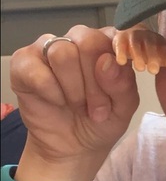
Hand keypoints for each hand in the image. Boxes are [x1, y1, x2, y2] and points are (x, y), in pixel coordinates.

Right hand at [10, 25, 139, 180]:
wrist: (73, 146)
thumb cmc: (103, 121)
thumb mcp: (124, 108)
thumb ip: (123, 85)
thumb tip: (108, 62)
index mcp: (110, 44)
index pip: (120, 33)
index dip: (124, 54)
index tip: (125, 81)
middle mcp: (80, 39)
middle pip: (90, 41)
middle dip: (97, 83)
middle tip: (99, 109)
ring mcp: (50, 47)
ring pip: (63, 53)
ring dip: (75, 89)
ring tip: (80, 107)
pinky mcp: (25, 62)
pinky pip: (37, 69)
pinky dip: (51, 92)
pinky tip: (57, 102)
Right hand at [113, 24, 165, 74]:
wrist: (129, 32)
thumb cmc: (149, 47)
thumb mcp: (160, 54)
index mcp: (159, 42)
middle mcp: (148, 38)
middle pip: (151, 47)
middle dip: (153, 58)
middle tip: (154, 70)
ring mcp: (134, 37)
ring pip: (136, 45)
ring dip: (138, 56)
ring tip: (140, 68)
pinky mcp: (121, 39)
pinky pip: (121, 45)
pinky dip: (121, 52)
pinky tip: (122, 62)